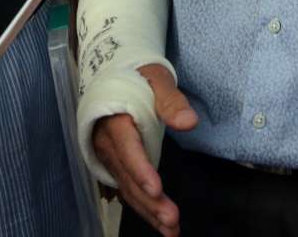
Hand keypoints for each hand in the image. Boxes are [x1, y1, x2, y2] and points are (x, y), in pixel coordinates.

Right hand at [90, 63, 198, 236]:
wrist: (114, 76)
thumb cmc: (138, 76)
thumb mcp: (156, 79)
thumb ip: (171, 100)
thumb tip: (189, 122)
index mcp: (115, 119)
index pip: (127, 149)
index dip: (141, 170)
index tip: (157, 188)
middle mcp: (108, 144)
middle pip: (128, 177)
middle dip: (150, 201)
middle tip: (172, 219)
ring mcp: (110, 158)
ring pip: (128, 189)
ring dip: (149, 211)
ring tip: (172, 230)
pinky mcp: (117, 166)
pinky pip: (129, 190)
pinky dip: (145, 209)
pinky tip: (162, 225)